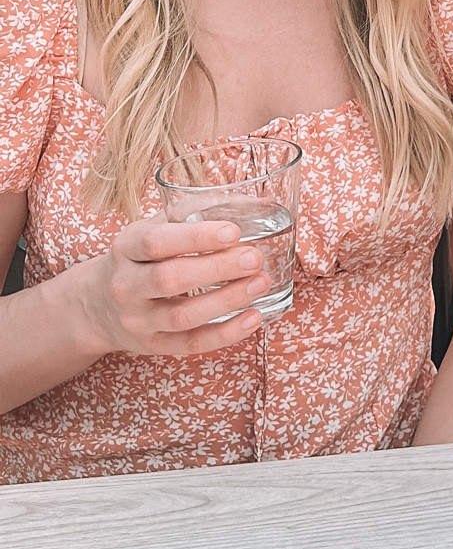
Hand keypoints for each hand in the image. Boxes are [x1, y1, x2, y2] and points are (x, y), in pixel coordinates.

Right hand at [78, 218, 269, 357]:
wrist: (95, 306)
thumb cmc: (138, 258)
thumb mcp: (149, 230)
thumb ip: (189, 215)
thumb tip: (251, 202)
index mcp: (126, 248)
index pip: (156, 242)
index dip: (195, 238)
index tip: (233, 231)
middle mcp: (126, 286)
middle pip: (170, 280)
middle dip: (216, 268)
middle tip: (254, 258)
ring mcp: (138, 321)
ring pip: (182, 316)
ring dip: (226, 300)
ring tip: (260, 282)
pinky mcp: (152, 346)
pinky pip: (191, 344)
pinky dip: (225, 334)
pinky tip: (253, 317)